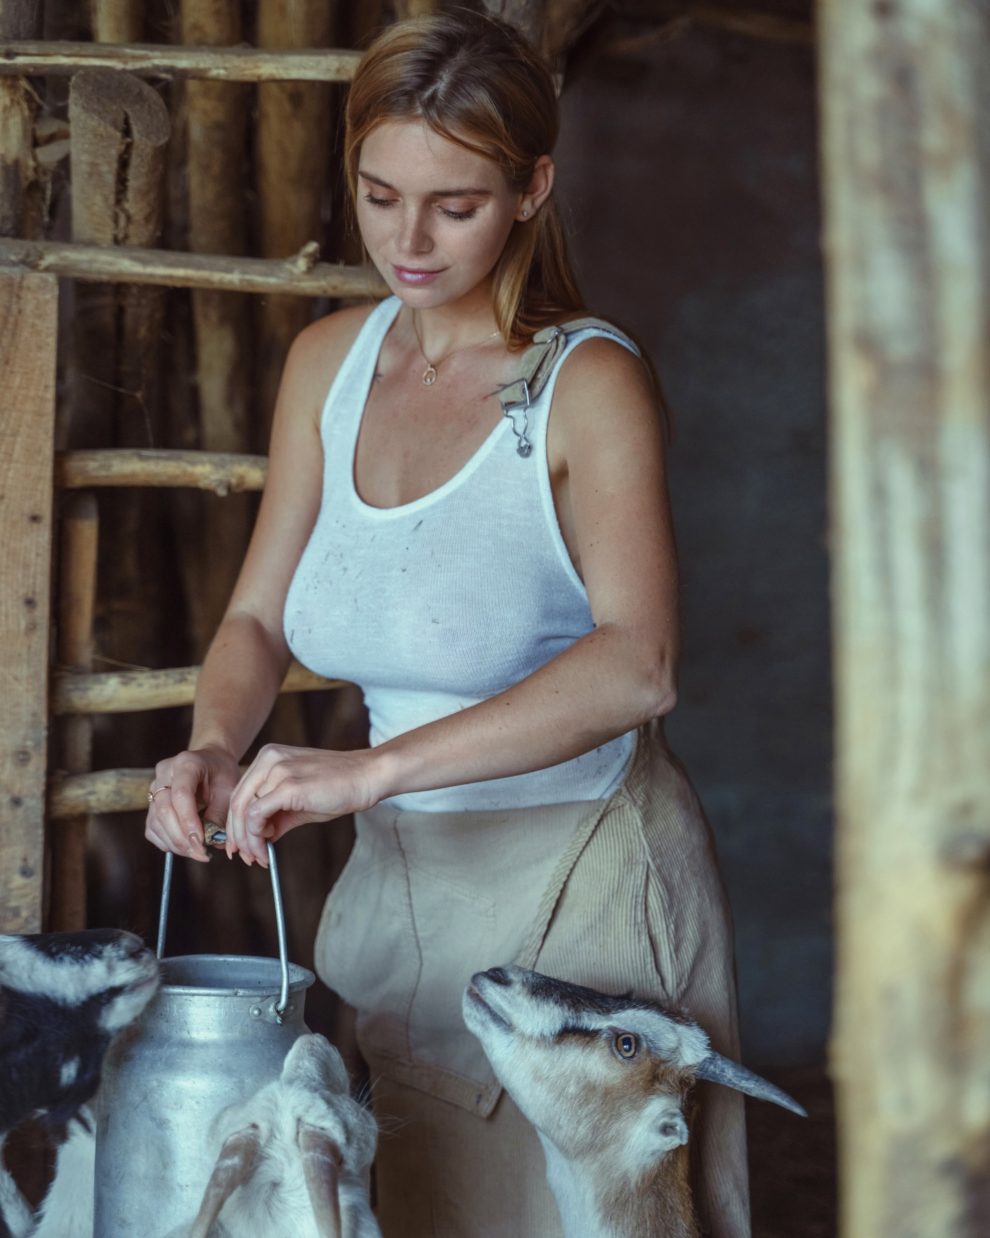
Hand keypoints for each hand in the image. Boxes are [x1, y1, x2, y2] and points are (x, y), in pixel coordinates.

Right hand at [145, 745, 240, 862]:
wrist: (211, 760)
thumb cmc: (222, 773)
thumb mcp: (230, 789)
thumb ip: (220, 813)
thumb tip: (214, 842)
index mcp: (186, 764)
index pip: (181, 795)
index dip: (189, 822)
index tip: (201, 842)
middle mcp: (164, 773)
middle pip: (164, 811)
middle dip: (182, 838)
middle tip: (201, 854)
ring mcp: (154, 787)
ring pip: (155, 822)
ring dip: (175, 843)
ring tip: (196, 852)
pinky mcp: (151, 802)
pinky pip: (152, 828)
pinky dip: (166, 842)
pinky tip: (184, 846)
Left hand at [224, 744, 381, 864]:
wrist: (367, 776)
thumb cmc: (339, 787)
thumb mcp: (300, 800)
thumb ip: (276, 815)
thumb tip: (260, 838)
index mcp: (269, 757)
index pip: (240, 793)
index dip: (237, 823)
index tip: (242, 845)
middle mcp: (268, 759)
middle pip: (236, 802)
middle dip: (238, 835)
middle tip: (246, 857)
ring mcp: (277, 770)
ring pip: (244, 811)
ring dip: (248, 840)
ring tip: (259, 857)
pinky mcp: (288, 785)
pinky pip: (257, 815)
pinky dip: (257, 836)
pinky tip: (267, 847)